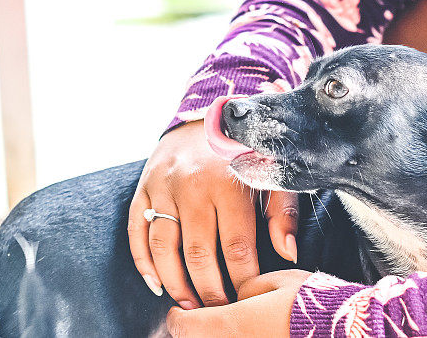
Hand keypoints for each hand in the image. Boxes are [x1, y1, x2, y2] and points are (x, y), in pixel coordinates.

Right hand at [128, 120, 299, 306]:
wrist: (206, 115)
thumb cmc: (245, 152)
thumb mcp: (272, 174)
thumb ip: (283, 213)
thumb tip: (288, 253)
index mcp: (229, 183)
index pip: (237, 246)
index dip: (243, 280)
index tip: (249, 299)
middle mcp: (193, 185)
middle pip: (198, 254)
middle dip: (210, 291)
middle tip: (220, 311)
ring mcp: (164, 187)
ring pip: (164, 249)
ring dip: (176, 284)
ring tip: (190, 305)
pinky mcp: (144, 188)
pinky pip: (137, 232)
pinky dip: (144, 264)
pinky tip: (157, 285)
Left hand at [166, 269, 310, 336]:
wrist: (342, 331)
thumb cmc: (309, 304)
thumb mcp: (274, 282)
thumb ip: (246, 287)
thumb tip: (236, 297)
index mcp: (227, 325)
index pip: (182, 326)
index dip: (179, 317)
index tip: (183, 310)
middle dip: (195, 331)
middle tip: (203, 319)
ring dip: (215, 337)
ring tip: (232, 327)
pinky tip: (252, 333)